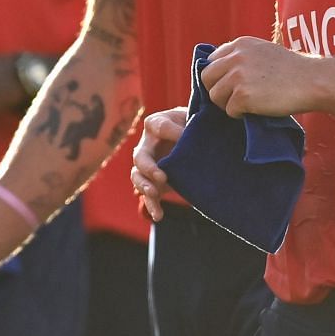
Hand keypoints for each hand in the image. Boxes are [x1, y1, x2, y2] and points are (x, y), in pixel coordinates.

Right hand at [132, 106, 187, 222]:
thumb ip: (191, 125)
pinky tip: (159, 215)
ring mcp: (147, 165)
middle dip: (148, 168)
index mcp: (156, 124)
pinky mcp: (153, 182)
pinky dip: (152, 205)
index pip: (159, 127)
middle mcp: (147, 145)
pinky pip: (148, 195)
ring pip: (138, 176)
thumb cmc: (194, 124)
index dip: (173, 133)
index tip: (187, 138)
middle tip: (162, 177)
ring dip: (144, 186)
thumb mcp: (194, 119)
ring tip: (153, 194)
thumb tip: (189, 137)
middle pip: (140, 156)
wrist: (196, 139)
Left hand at [200, 36, 320, 118]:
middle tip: (232, 99)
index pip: (212, 60)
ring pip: (215, 96)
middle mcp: (236, 57)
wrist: (314, 81)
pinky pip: (229, 110)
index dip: (218, 75)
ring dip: (227, 104)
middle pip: (207, 78)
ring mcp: (238, 76)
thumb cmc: (293, 70)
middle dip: (217, 90)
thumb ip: (243, 57)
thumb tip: (221, 71)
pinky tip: (255, 111)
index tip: (228, 85)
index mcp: (240, 44)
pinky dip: (239, 114)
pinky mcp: (243, 95)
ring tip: (245, 106)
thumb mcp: (265, 51)